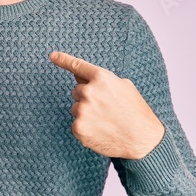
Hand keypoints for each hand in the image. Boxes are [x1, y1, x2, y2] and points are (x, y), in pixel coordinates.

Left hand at [49, 51, 164, 159]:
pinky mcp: (78, 127)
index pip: (77, 65)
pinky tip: (101, 131)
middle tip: (106, 108)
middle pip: (77, 91)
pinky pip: (76, 123)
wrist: (143, 139)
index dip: (63, 60)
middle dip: (88, 98)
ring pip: (76, 108)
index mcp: (101, 78)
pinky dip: (85, 128)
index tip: (53, 56)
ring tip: (106, 121)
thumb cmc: (135, 111)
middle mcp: (89, 91)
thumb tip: (78, 75)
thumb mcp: (123, 86)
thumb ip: (100, 80)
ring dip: (86, 113)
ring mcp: (83, 110)